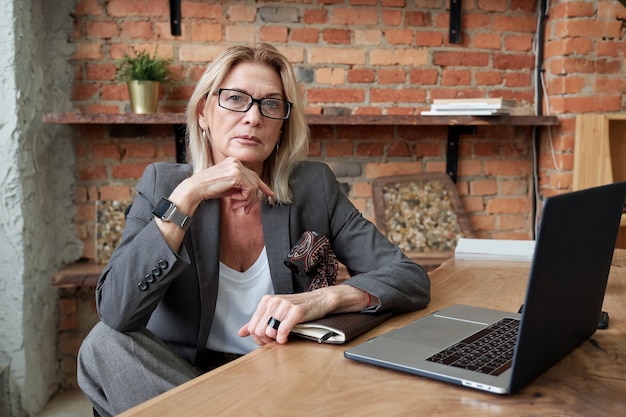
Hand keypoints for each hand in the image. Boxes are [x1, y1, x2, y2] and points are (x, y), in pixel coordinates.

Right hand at [173, 157, 274, 214]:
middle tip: (247, 209)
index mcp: (234, 162)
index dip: (262, 185)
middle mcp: (236, 162)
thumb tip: (254, 193)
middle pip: (255, 181)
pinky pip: (249, 190)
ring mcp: (237, 167)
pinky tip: (234, 201)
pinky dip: (244, 199)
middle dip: (253, 198)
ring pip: (253, 187)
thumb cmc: (209, 188)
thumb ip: (241, 186)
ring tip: (236, 205)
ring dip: (246, 200)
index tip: (270, 193)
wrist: (196, 188)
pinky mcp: (236, 175)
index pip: (252, 174)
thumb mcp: (228, 185)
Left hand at [237, 285, 371, 345]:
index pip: (252, 326)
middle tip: (274, 341)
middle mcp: (273, 301)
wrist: (319, 300)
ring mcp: (285, 305)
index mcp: (266, 301)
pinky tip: (285, 339)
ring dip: (274, 340)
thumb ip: (257, 322)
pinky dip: (282, 338)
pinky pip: (282, 330)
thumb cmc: (297, 308)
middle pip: (259, 330)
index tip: (267, 340)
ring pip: (269, 331)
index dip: (257, 338)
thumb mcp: (275, 312)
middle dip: (265, 340)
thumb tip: (241, 332)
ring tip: (280, 338)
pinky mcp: (296, 311)